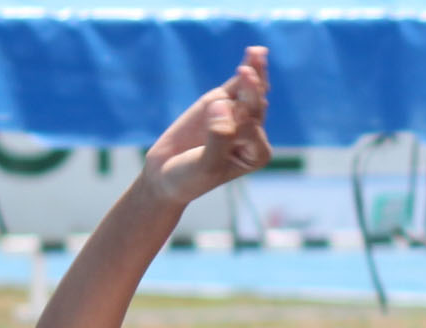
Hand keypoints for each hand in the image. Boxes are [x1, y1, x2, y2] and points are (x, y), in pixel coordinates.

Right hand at [142, 47, 271, 205]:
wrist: (166, 174)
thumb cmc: (189, 177)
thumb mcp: (204, 164)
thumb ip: (218, 138)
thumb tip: (223, 103)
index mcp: (256, 153)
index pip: (252, 131)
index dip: (237, 123)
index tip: (217, 125)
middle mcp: (253, 133)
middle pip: (255, 108)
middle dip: (252, 90)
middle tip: (246, 73)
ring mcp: (239, 115)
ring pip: (250, 91)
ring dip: (255, 73)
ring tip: (258, 53)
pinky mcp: (222, 100)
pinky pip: (237, 83)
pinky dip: (245, 69)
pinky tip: (255, 53)